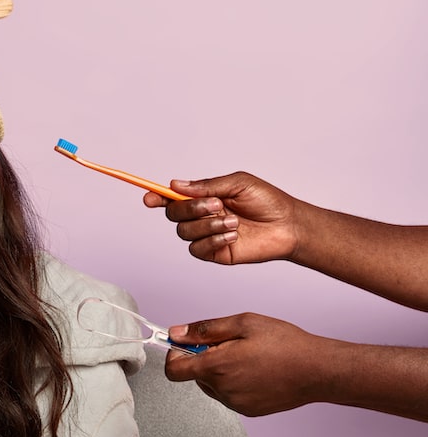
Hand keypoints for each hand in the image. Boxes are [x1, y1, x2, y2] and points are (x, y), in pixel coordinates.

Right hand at [143, 172, 298, 264]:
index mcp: (204, 197)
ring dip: (208, 225)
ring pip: (184, 232)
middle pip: (174, 214)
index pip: (172, 198)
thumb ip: (207, 185)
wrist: (287, 226)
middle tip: (216, 204)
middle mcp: (201, 216)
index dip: (157, 197)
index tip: (149, 198)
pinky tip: (233, 236)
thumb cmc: (267, 202)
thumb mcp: (238, 184)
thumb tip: (176, 185)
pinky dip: (213, 240)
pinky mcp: (213, 253)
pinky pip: (197, 249)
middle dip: (191, 209)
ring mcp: (206, 235)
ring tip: (234, 222)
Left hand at [164, 313, 327, 415]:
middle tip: (230, 344)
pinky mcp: (248, 410)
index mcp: (217, 367)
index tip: (187, 344)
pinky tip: (256, 371)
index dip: (175, 354)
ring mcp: (235, 403)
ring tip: (248, 357)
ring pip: (211, 385)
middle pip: (194, 375)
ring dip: (219, 371)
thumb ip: (205, 330)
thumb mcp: (243, 323)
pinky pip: (229, 395)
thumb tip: (177, 333)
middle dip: (203, 358)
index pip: (173, 370)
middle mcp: (222, 390)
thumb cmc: (286, 344)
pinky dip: (234, 382)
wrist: (318, 370)